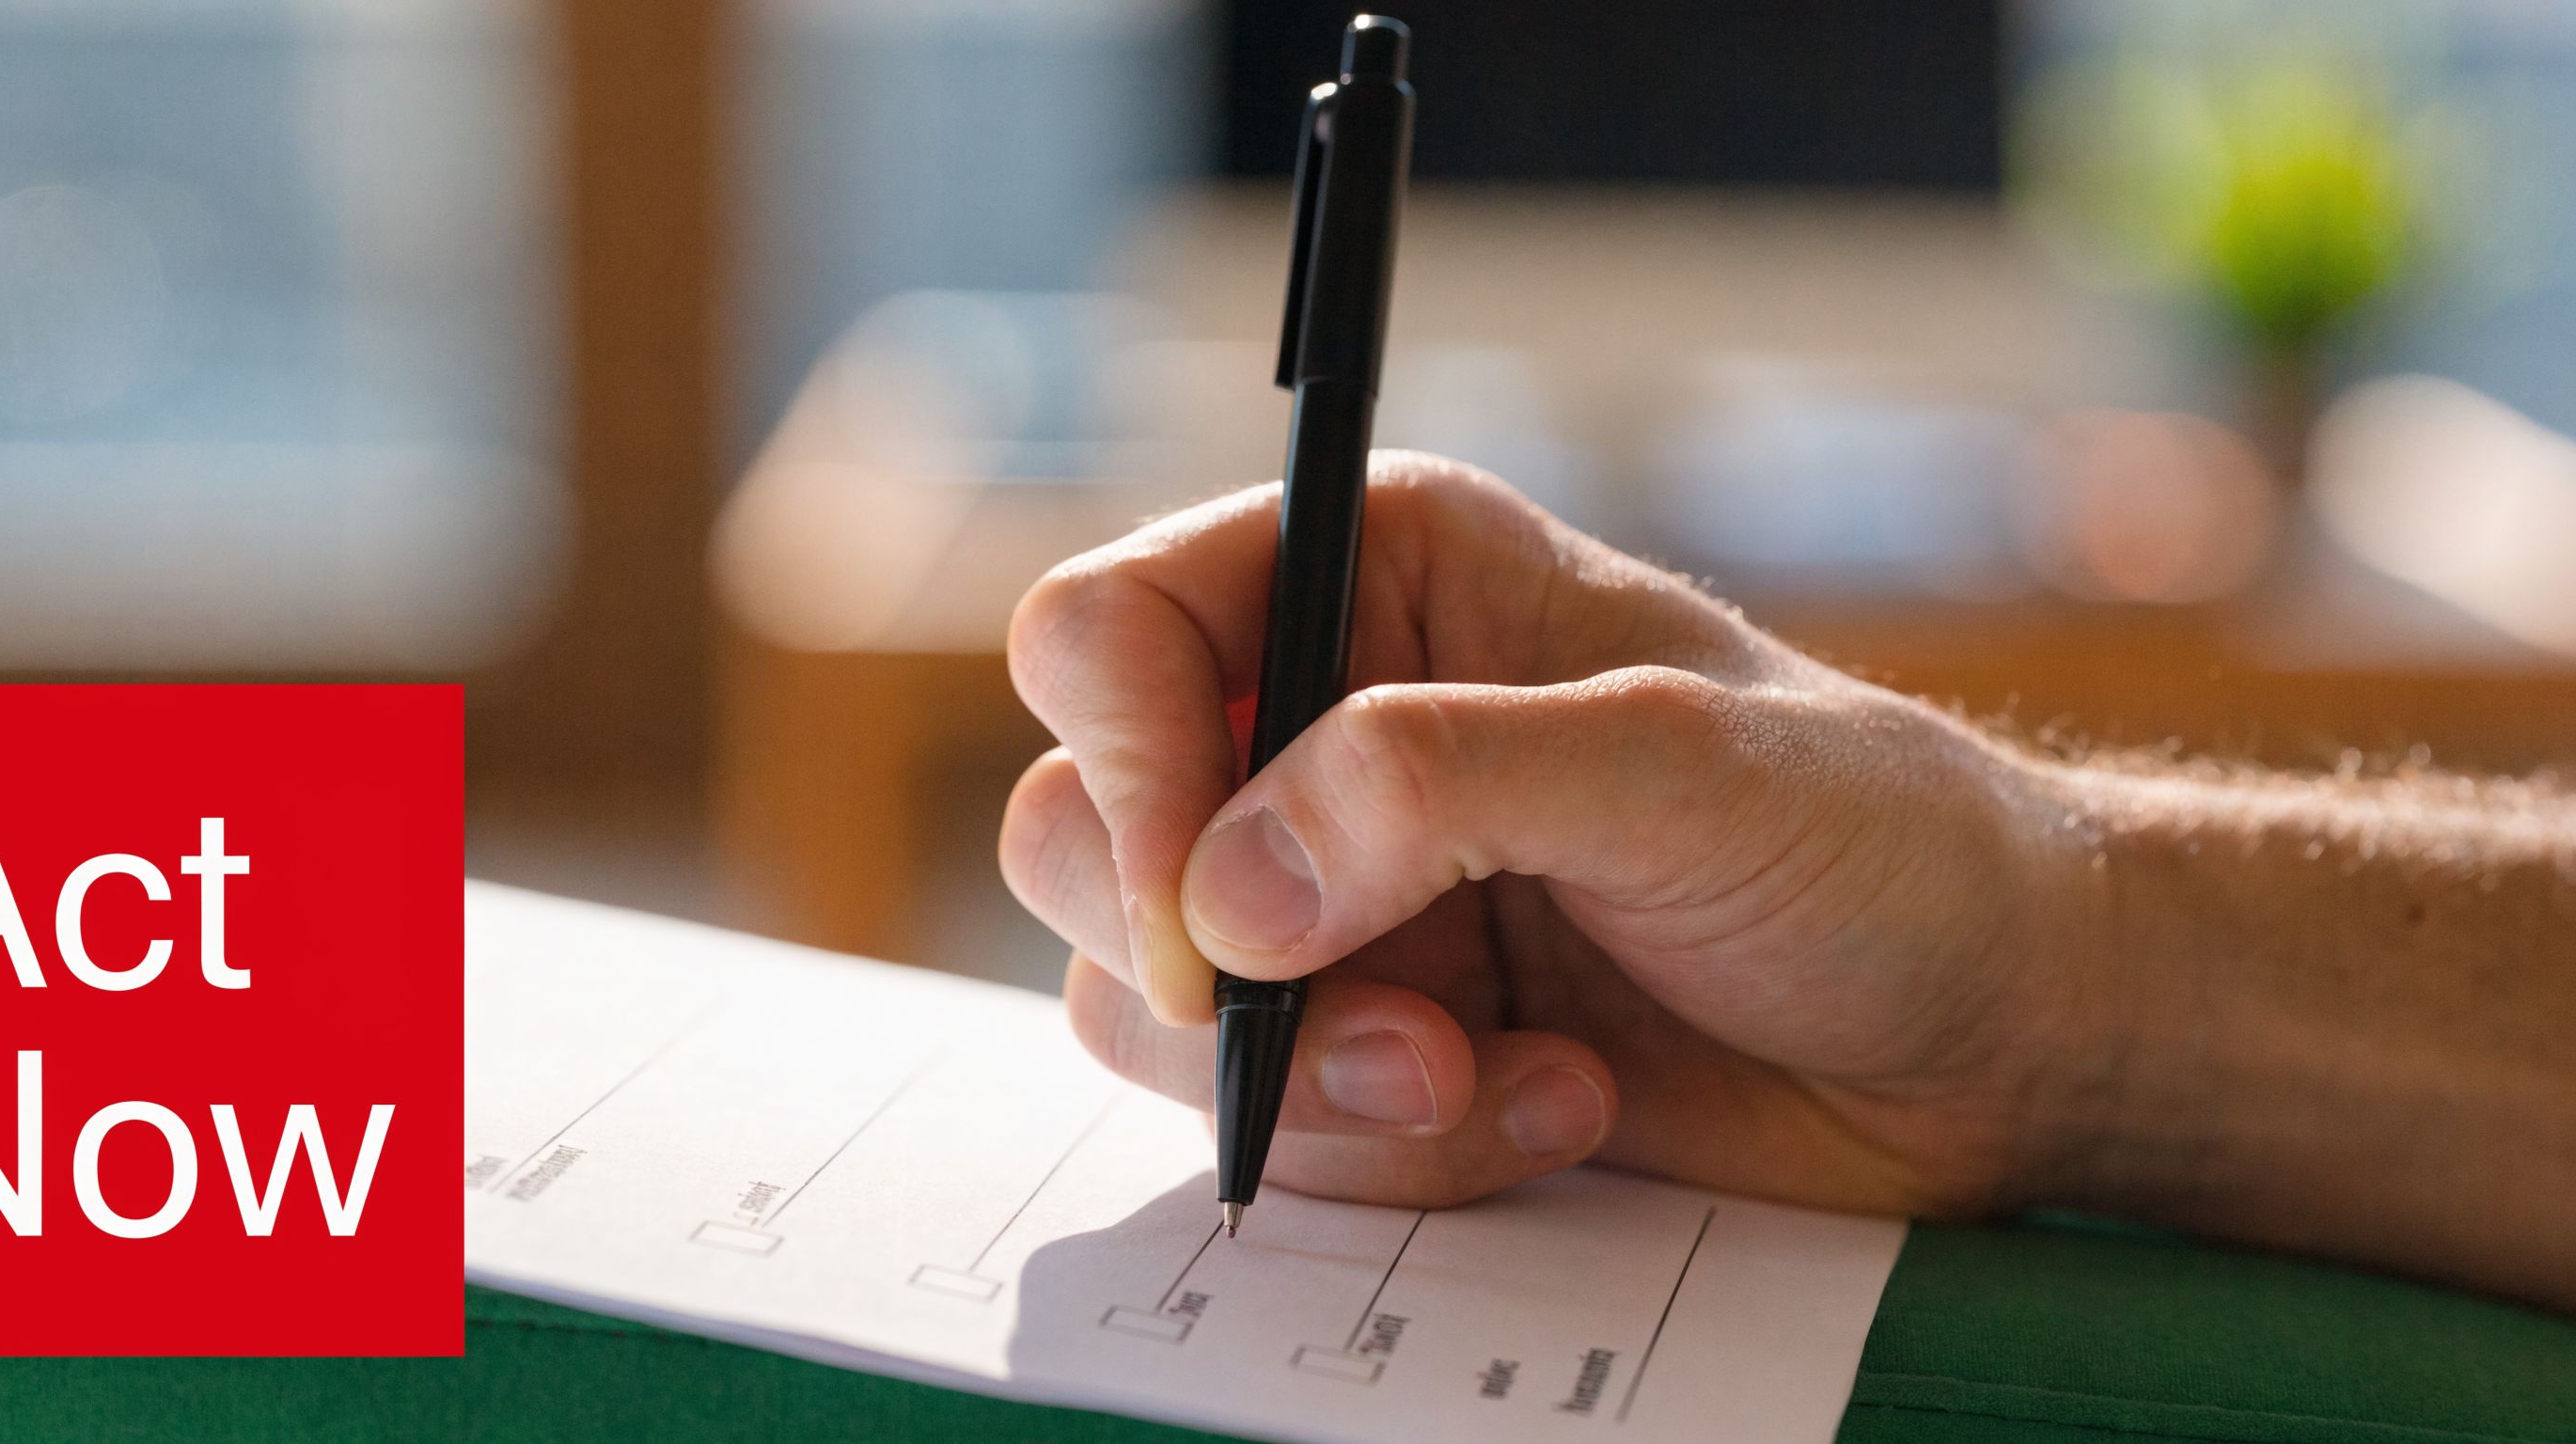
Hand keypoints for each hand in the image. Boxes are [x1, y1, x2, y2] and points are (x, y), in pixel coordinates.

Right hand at [999, 454, 2099, 1215]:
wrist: (1981, 1034)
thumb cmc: (1873, 841)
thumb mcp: (1679, 765)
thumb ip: (1442, 784)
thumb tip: (1227, 896)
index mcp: (1375, 578)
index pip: (1115, 632)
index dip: (1125, 766)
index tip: (1208, 915)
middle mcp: (1314, 729)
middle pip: (1076, 830)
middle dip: (1209, 970)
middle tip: (1388, 1026)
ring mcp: (1327, 899)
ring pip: (1140, 1003)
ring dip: (1312, 1083)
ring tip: (1493, 1077)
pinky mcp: (1360, 1041)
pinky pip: (1254, 1120)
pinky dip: (1385, 1151)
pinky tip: (1551, 1105)